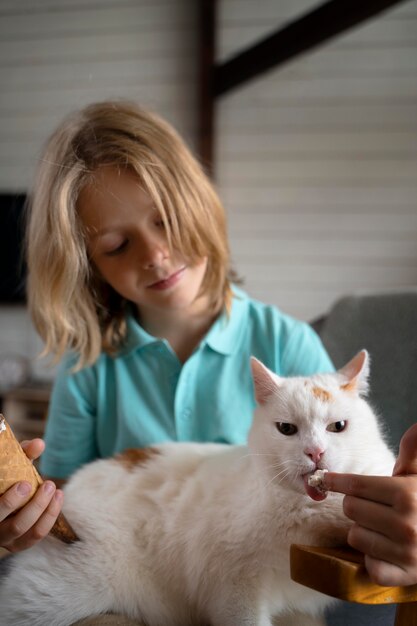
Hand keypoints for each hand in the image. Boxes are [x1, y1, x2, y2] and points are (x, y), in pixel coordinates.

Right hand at [0, 438, 63, 552]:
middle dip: (34, 506)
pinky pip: (37, 534)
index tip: (26, 484)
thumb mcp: (11, 464)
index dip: (10, 503)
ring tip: (55, 489)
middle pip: (15, 526)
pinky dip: (50, 516)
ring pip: (28, 532)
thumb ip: (22, 453)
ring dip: (46, 511)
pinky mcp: (19, 542)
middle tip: (47, 484)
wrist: (5, 489)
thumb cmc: (6, 476)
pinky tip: (58, 497)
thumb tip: (39, 444)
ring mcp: (6, 539)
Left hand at [324, 424, 416, 586]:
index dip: (336, 481)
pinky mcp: (401, 576)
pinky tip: (389, 552)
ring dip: (365, 532)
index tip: (323, 478)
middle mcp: (406, 524)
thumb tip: (415, 427)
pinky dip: (374, 559)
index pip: (356, 486)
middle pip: (350, 509)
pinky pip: (368, 563)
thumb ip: (412, 454)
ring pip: (354, 536)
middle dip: (359, 506)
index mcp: (407, 496)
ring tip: (386, 530)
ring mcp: (405, 553)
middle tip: (377, 508)